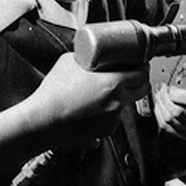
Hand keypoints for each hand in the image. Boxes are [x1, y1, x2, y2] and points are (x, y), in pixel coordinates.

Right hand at [35, 51, 149, 122]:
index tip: (140, 64)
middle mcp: (118, 101)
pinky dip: (107, 113)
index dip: (143, 67)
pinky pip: (112, 118)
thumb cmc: (54, 92)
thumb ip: (85, 57)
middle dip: (139, 81)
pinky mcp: (104, 131)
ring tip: (102, 94)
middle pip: (142, 89)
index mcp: (114, 82)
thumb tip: (89, 53)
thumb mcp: (69, 61)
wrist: (42, 120)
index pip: (142, 73)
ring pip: (126, 104)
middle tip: (130, 75)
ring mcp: (113, 118)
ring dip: (120, 98)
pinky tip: (92, 109)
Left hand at [153, 84, 185, 140]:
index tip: (169, 86)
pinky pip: (168, 128)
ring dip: (160, 106)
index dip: (176, 93)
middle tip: (160, 89)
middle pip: (178, 112)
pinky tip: (159, 107)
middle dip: (164, 99)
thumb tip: (185, 71)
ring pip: (171, 121)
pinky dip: (160, 116)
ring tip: (159, 96)